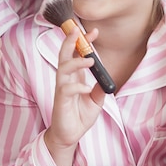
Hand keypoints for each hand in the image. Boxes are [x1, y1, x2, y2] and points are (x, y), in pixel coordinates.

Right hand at [44, 26, 105, 165]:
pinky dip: (78, 86)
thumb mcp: (95, 102)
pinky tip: (87, 90)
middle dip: (71, 41)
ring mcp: (62, 89)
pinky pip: (66, 89)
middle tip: (78, 30)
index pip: (77, 54)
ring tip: (90, 61)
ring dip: (76, 62)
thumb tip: (105, 80)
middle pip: (64, 54)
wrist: (69, 135)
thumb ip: (99, 90)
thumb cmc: (79, 116)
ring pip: (63, 68)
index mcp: (74, 76)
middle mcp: (66, 79)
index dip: (84, 42)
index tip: (94, 32)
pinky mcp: (60, 100)